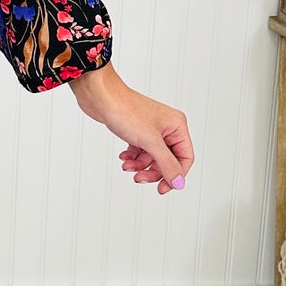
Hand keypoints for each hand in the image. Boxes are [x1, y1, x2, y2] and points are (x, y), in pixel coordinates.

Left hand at [65, 62, 192, 193]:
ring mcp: (151, 129)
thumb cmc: (126, 110)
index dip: (175, 175)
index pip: (185, 158)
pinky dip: (132, 157)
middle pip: (168, 160)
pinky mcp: (137, 130)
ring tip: (127, 166)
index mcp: (177, 126)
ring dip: (140, 165)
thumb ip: (166, 164)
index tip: (162, 188)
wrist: (100, 97)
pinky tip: (124, 156)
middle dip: (153, 171)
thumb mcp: (149, 142)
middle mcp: (167, 127)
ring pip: (152, 157)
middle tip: (140, 178)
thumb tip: (179, 183)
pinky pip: (140, 151)